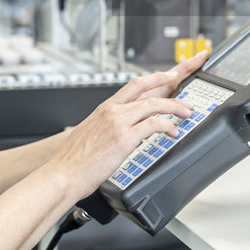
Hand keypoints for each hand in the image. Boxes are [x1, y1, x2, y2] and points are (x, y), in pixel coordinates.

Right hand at [49, 50, 208, 198]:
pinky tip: (173, 132)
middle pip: (148, 90)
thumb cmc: (74, 161)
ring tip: (186, 115)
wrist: (63, 174)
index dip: (155, 77)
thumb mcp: (90, 134)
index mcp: (105, 109)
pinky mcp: (124, 139)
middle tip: (187, 98)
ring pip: (154, 105)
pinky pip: (153, 126)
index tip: (169, 75)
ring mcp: (118, 123)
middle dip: (172, 88)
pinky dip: (167, 127)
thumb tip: (122, 132)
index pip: (134, 85)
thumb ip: (108, 128)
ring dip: (175, 108)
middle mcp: (112, 111)